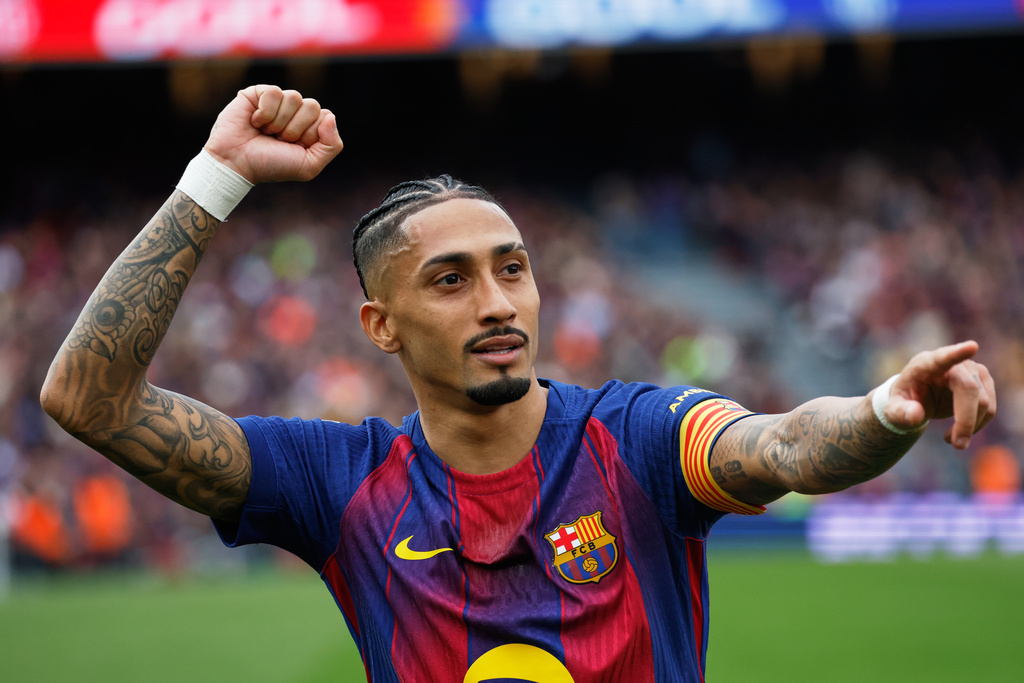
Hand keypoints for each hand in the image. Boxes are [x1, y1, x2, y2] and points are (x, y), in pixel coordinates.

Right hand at [203, 85, 342, 183]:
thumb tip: (330, 115)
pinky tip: (255, 122)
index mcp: (309, 127)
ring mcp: (277, 102)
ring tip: (266, 132)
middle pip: (312, 105)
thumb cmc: (272, 166)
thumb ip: (332, 145)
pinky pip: (275, 92)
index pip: (325, 116)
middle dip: (295, 129)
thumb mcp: (309, 165)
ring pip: (294, 97)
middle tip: (279, 140)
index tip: (294, 147)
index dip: (310, 135)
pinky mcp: (258, 93)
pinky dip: (265, 112)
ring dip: (279, 122)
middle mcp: (295, 112)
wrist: (237, 163)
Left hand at [884, 340, 996, 448]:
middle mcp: (952, 364)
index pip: (942, 358)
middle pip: (969, 390)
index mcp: (925, 365)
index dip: (956, 353)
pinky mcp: (983, 380)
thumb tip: (915, 415)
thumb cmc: (904, 400)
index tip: (971, 347)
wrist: (916, 396)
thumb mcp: (893, 410)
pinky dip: (977, 424)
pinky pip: (990, 408)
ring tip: (950, 438)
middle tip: (956, 445)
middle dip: (966, 421)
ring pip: (984, 402)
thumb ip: (900, 413)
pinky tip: (960, 431)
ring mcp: (972, 370)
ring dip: (970, 426)